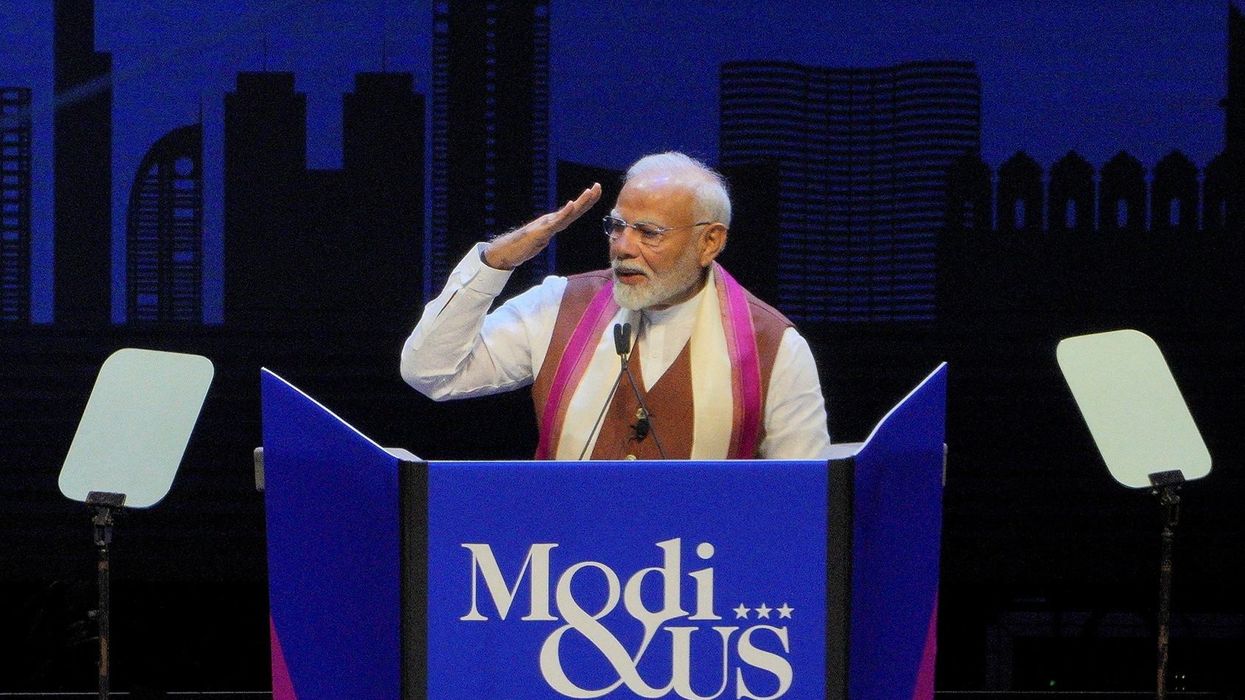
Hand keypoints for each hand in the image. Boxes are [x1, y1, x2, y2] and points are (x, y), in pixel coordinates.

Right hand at [483, 183, 601, 269]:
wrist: (508, 251)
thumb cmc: (524, 246)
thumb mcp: (542, 240)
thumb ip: (548, 233)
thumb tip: (552, 231)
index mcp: (554, 223)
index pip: (574, 212)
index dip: (586, 202)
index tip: (596, 191)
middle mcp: (552, 220)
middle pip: (574, 209)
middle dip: (587, 198)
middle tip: (598, 186)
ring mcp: (547, 225)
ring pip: (567, 213)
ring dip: (579, 202)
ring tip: (589, 192)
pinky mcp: (542, 231)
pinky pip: (555, 222)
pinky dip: (564, 213)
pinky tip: (571, 205)